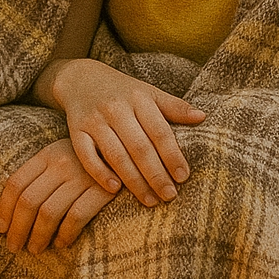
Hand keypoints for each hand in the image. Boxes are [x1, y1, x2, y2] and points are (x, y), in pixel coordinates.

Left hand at [0, 139, 117, 253]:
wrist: (131, 152)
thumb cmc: (91, 161)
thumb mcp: (63, 157)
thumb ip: (41, 176)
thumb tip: (12, 212)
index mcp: (48, 154)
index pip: (16, 183)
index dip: (5, 209)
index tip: (1, 228)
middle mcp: (62, 162)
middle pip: (28, 200)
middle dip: (18, 228)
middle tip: (14, 247)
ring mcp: (82, 176)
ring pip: (49, 212)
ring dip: (38, 236)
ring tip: (35, 250)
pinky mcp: (102, 190)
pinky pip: (76, 217)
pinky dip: (65, 234)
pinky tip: (61, 244)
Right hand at [47, 58, 204, 206]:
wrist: (81, 79)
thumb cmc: (122, 91)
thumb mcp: (148, 92)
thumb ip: (174, 106)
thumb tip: (202, 117)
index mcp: (139, 98)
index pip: (159, 131)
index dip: (172, 155)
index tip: (183, 177)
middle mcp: (116, 108)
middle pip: (139, 147)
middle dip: (156, 174)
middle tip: (169, 195)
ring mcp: (94, 120)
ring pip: (116, 155)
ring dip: (133, 180)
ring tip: (149, 200)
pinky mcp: (76, 131)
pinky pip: (87, 156)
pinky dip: (99, 173)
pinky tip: (114, 189)